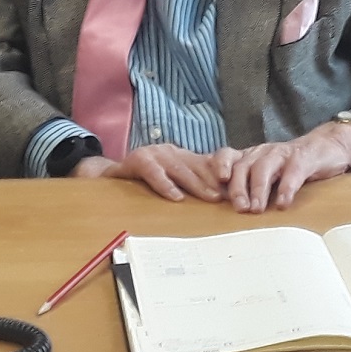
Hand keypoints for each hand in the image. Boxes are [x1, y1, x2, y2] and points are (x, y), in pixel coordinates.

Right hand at [73, 143, 238, 202]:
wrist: (111, 174)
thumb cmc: (145, 180)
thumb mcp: (173, 180)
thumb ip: (194, 184)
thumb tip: (225, 200)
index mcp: (182, 157)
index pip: (208, 161)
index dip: (224, 171)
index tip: (239, 186)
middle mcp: (171, 152)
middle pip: (197, 165)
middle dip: (215, 181)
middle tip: (230, 197)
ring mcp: (154, 154)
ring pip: (179, 168)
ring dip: (196, 183)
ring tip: (211, 196)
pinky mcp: (137, 160)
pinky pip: (153, 172)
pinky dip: (165, 184)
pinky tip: (176, 197)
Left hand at [227, 123, 350, 213]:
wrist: (328, 146)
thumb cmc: (291, 165)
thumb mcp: (267, 171)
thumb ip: (249, 184)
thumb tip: (228, 208)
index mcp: (251, 155)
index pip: (227, 155)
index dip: (219, 166)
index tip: (216, 185)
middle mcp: (263, 152)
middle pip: (243, 167)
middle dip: (238, 188)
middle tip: (240, 208)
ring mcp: (282, 154)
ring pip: (264, 168)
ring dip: (258, 190)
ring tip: (257, 209)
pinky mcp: (303, 159)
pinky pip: (292, 173)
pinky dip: (286, 188)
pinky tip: (283, 203)